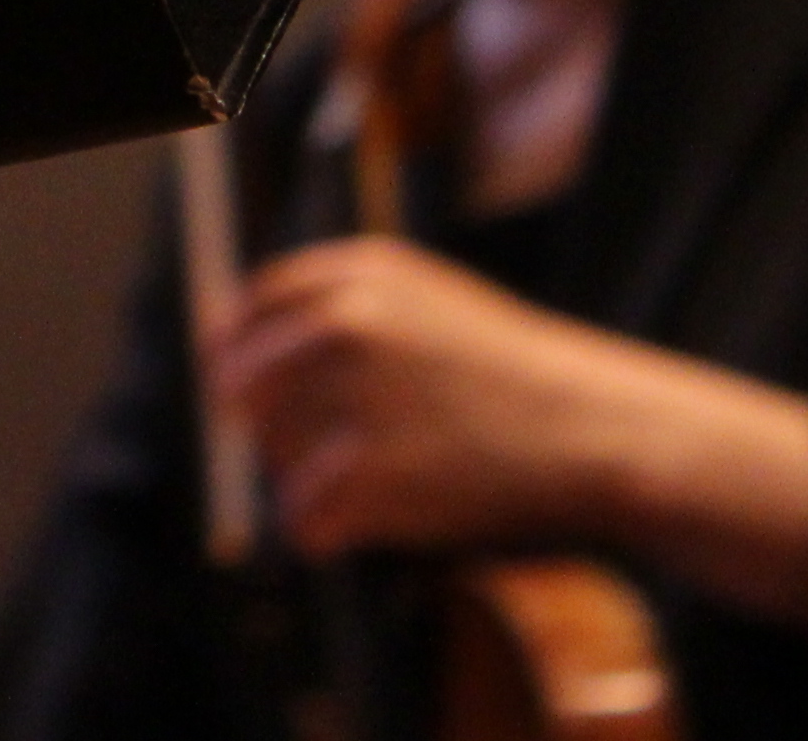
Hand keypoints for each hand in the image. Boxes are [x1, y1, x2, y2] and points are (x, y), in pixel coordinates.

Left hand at [208, 237, 807, 633]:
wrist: (595, 429)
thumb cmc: (507, 374)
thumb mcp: (421, 303)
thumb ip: (326, 308)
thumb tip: (212, 335)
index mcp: (356, 273)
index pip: (245, 312)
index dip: (246, 362)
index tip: (271, 396)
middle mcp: (345, 323)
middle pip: (242, 389)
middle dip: (277, 428)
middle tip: (347, 451)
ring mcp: (356, 397)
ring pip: (273, 459)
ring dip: (313, 482)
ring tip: (390, 479)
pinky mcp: (369, 477)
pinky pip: (305, 521)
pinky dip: (335, 534)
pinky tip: (386, 519)